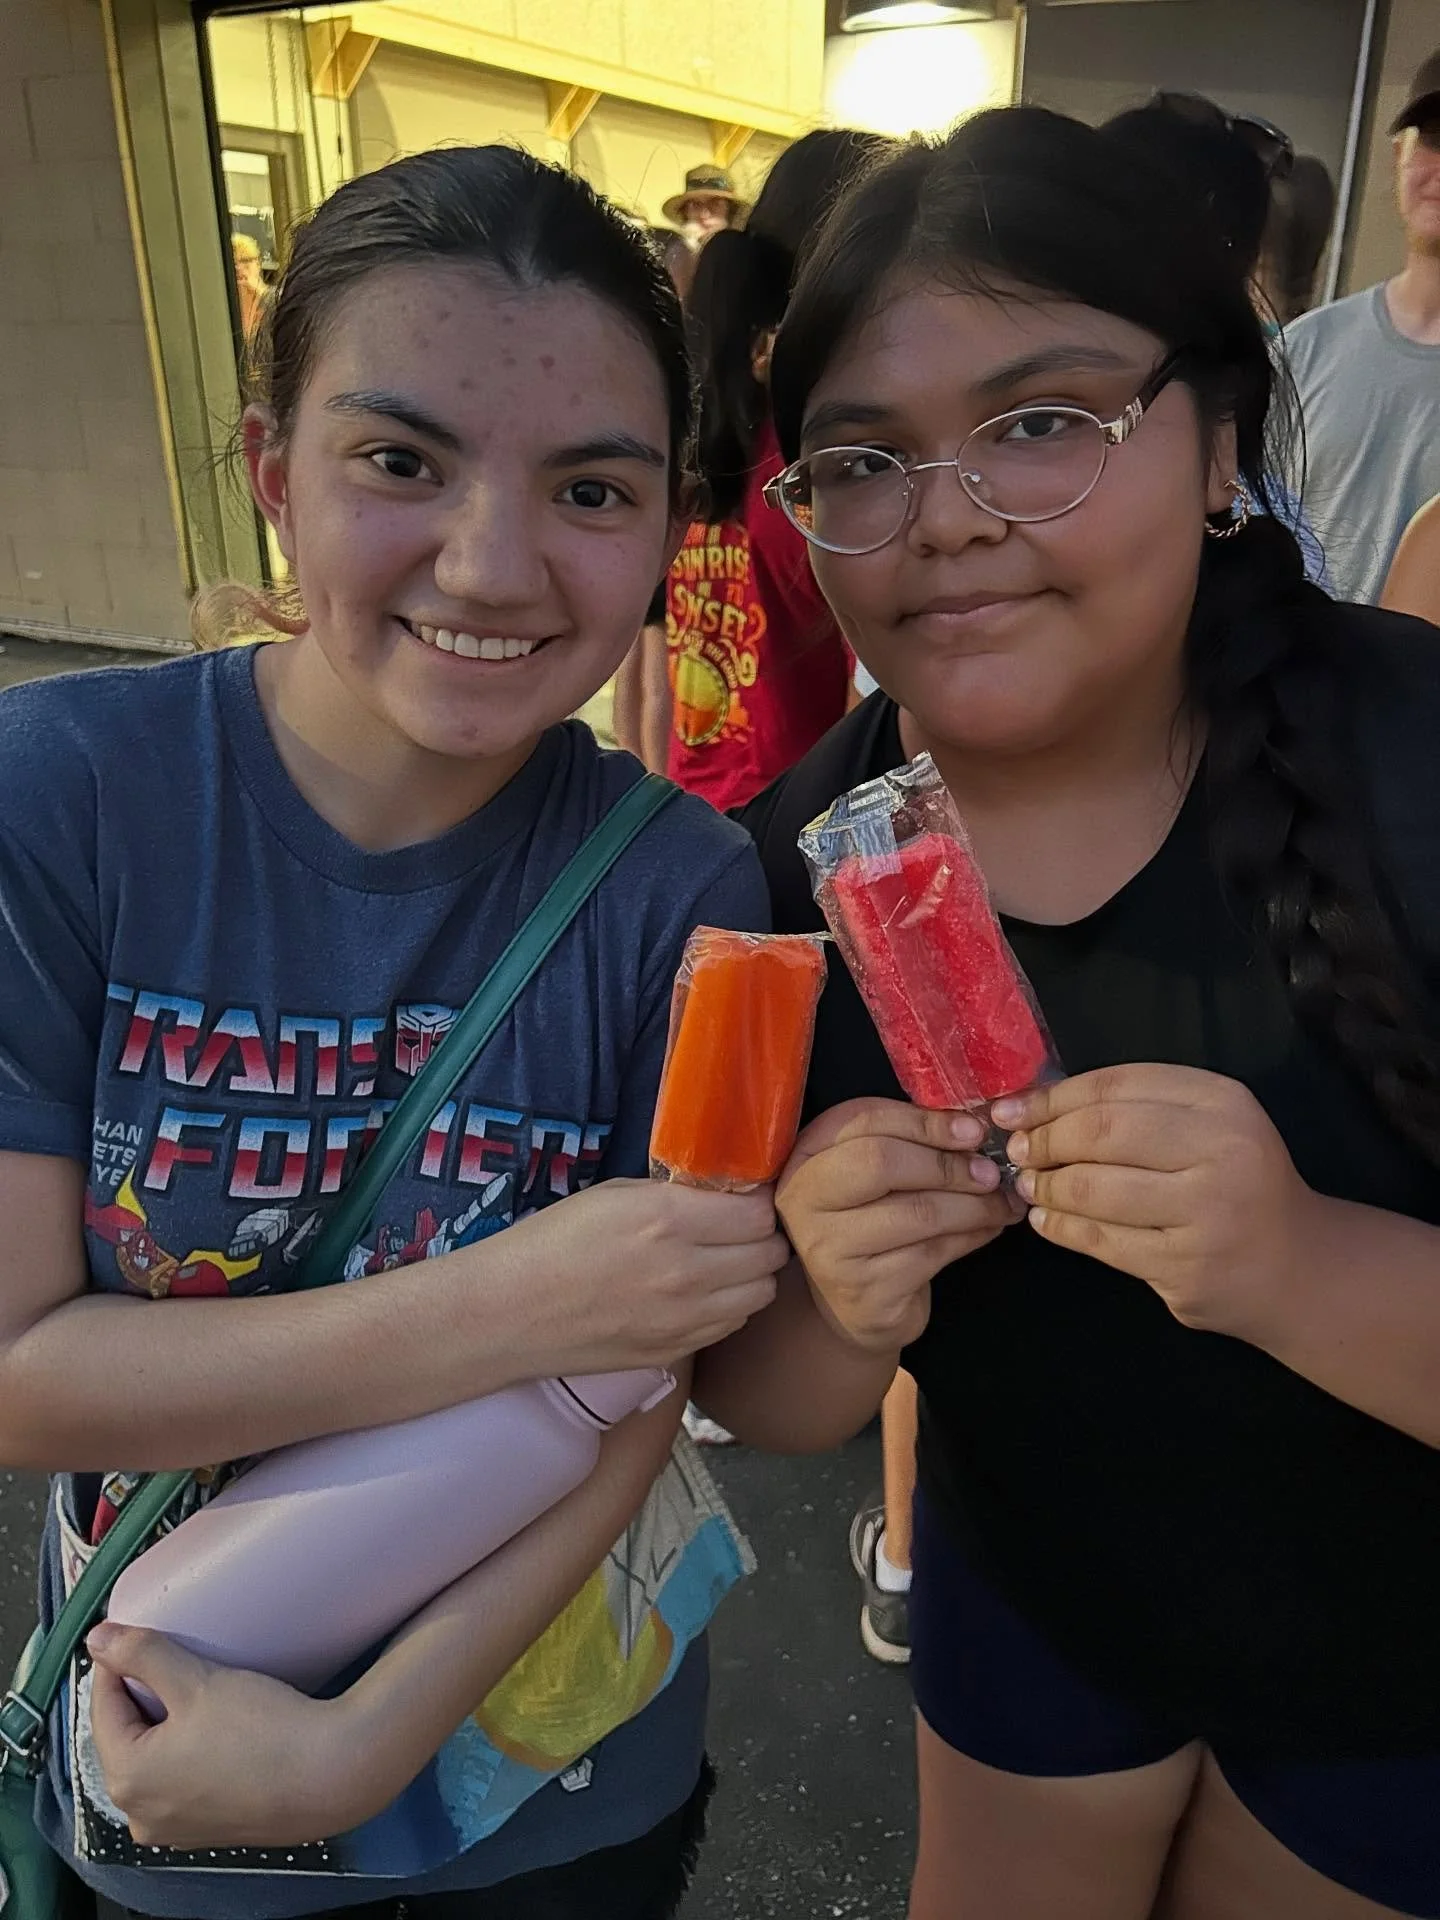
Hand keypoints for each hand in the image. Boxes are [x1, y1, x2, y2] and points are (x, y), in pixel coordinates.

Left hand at [86, 1623, 362, 1848]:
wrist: (331, 1776)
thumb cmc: (262, 1730)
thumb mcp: (197, 1681)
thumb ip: (142, 1655)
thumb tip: (98, 1638)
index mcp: (126, 1779)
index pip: (103, 1706)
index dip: (118, 1663)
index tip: (139, 1632)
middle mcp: (141, 1815)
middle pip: (127, 1736)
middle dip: (144, 1695)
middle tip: (176, 1657)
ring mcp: (175, 1830)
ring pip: (155, 1759)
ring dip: (167, 1723)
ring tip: (199, 1688)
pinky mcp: (209, 1831)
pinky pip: (182, 1781)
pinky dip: (189, 1752)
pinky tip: (218, 1729)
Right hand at [503, 1179, 787, 1372]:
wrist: (510, 1314)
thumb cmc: (553, 1242)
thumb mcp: (614, 1194)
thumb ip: (675, 1195)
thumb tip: (720, 1194)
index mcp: (669, 1221)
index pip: (759, 1213)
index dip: (756, 1201)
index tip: (742, 1198)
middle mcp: (687, 1272)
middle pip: (770, 1253)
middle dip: (762, 1236)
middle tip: (739, 1229)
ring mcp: (685, 1319)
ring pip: (762, 1293)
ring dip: (753, 1273)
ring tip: (725, 1262)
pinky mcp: (677, 1352)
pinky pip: (731, 1324)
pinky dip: (730, 1305)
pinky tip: (701, 1293)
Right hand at [776, 1099, 1022, 1351]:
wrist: (855, 1303)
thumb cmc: (869, 1221)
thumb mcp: (874, 1171)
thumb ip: (907, 1141)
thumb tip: (970, 1128)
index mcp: (805, 1156)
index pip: (862, 1121)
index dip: (923, 1122)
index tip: (972, 1130)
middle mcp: (804, 1201)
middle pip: (882, 1163)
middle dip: (947, 1164)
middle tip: (991, 1171)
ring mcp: (830, 1250)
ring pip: (918, 1213)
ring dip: (974, 1204)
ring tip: (1003, 1200)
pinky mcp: (865, 1292)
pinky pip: (932, 1253)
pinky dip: (972, 1236)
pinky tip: (988, 1227)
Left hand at [997, 1063, 1315, 1337]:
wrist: (1297, 1269)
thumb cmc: (1238, 1185)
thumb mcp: (1206, 1126)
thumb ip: (1135, 1108)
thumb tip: (1035, 1102)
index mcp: (1223, 1102)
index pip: (1117, 1085)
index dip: (1053, 1096)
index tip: (1013, 1108)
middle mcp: (1222, 1152)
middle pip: (1101, 1133)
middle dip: (1045, 1140)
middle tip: (1017, 1150)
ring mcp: (1206, 1214)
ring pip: (1095, 1189)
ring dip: (1047, 1186)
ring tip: (1029, 1185)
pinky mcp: (1186, 1268)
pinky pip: (1102, 1241)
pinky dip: (1062, 1226)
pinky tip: (1047, 1218)